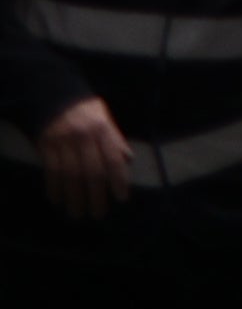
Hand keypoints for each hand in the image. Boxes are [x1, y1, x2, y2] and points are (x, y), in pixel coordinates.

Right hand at [33, 100, 125, 219]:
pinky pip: (51, 171)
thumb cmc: (86, 109)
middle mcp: (85, 137)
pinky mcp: (47, 146)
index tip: (121, 198)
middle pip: (92, 171)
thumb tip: (128, 160)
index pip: (113, 159)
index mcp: (103, 130)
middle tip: (98, 213)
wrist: (55, 95)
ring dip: (74, 197)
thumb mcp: (106, 118)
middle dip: (96, 195)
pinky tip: (58, 199)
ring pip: (70, 175)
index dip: (118, 180)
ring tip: (77, 213)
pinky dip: (54, 187)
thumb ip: (116, 139)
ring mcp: (64, 142)